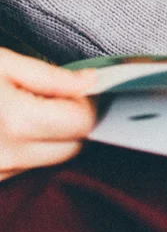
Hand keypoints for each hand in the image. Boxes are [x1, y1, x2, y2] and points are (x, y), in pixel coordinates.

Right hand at [0, 49, 98, 181]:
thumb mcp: (2, 63)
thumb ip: (51, 76)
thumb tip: (92, 82)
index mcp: (17, 121)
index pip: (82, 123)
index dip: (88, 103)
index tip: (84, 89)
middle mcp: (9, 155)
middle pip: (72, 147)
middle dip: (73, 123)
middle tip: (59, 99)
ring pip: (50, 161)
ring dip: (52, 138)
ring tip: (30, 110)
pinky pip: (25, 169)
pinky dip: (29, 150)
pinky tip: (13, 128)